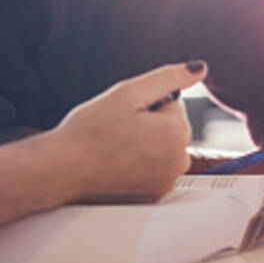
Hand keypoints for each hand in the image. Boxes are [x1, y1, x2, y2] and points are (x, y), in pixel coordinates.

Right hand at [53, 61, 205, 201]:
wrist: (62, 169)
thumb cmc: (91, 129)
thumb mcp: (129, 92)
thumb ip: (169, 77)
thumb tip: (201, 67)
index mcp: (177, 133)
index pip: (172, 103)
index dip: (144, 103)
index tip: (123, 115)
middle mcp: (179, 162)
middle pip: (170, 126)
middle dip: (148, 123)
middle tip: (117, 130)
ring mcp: (167, 182)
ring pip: (163, 147)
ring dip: (145, 143)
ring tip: (115, 147)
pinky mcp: (154, 195)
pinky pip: (155, 167)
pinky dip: (140, 163)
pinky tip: (117, 163)